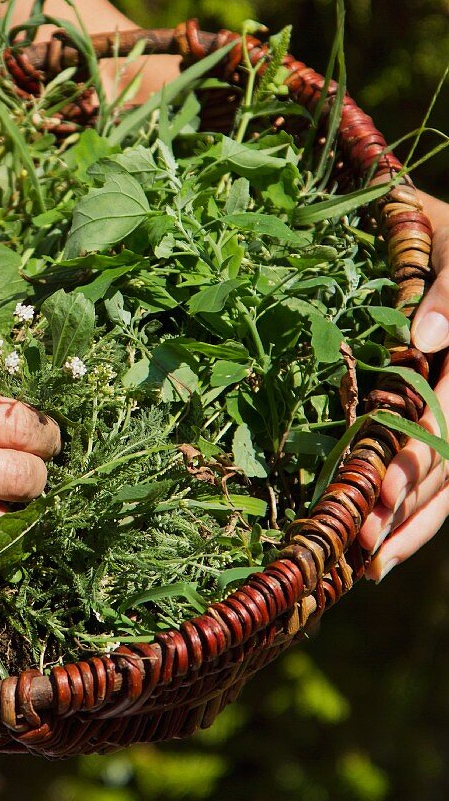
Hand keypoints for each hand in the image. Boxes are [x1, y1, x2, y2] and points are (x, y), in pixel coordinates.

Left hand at [360, 191, 448, 580]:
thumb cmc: (446, 233)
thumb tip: (424, 343)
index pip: (447, 421)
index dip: (414, 464)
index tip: (376, 500)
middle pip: (447, 465)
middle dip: (406, 510)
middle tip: (359, 552)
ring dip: (411, 525)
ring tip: (368, 566)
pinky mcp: (445, 415)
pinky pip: (442, 471)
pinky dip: (417, 511)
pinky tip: (385, 543)